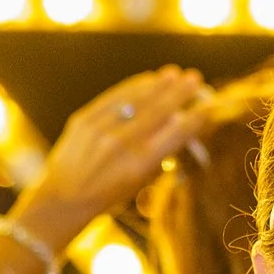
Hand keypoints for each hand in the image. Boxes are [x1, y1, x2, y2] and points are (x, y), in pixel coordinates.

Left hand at [25, 68, 214, 244]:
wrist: (64, 199)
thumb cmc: (108, 194)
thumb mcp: (139, 182)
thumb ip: (159, 155)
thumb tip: (179, 123)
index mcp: (140, 165)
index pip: (176, 135)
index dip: (196, 119)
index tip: (209, 106)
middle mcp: (122, 145)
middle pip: (160, 111)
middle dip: (180, 93)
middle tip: (195, 79)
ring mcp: (101, 130)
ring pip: (137, 99)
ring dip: (159, 84)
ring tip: (175, 73)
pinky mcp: (84, 120)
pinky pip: (115, 97)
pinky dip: (134, 86)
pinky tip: (148, 79)